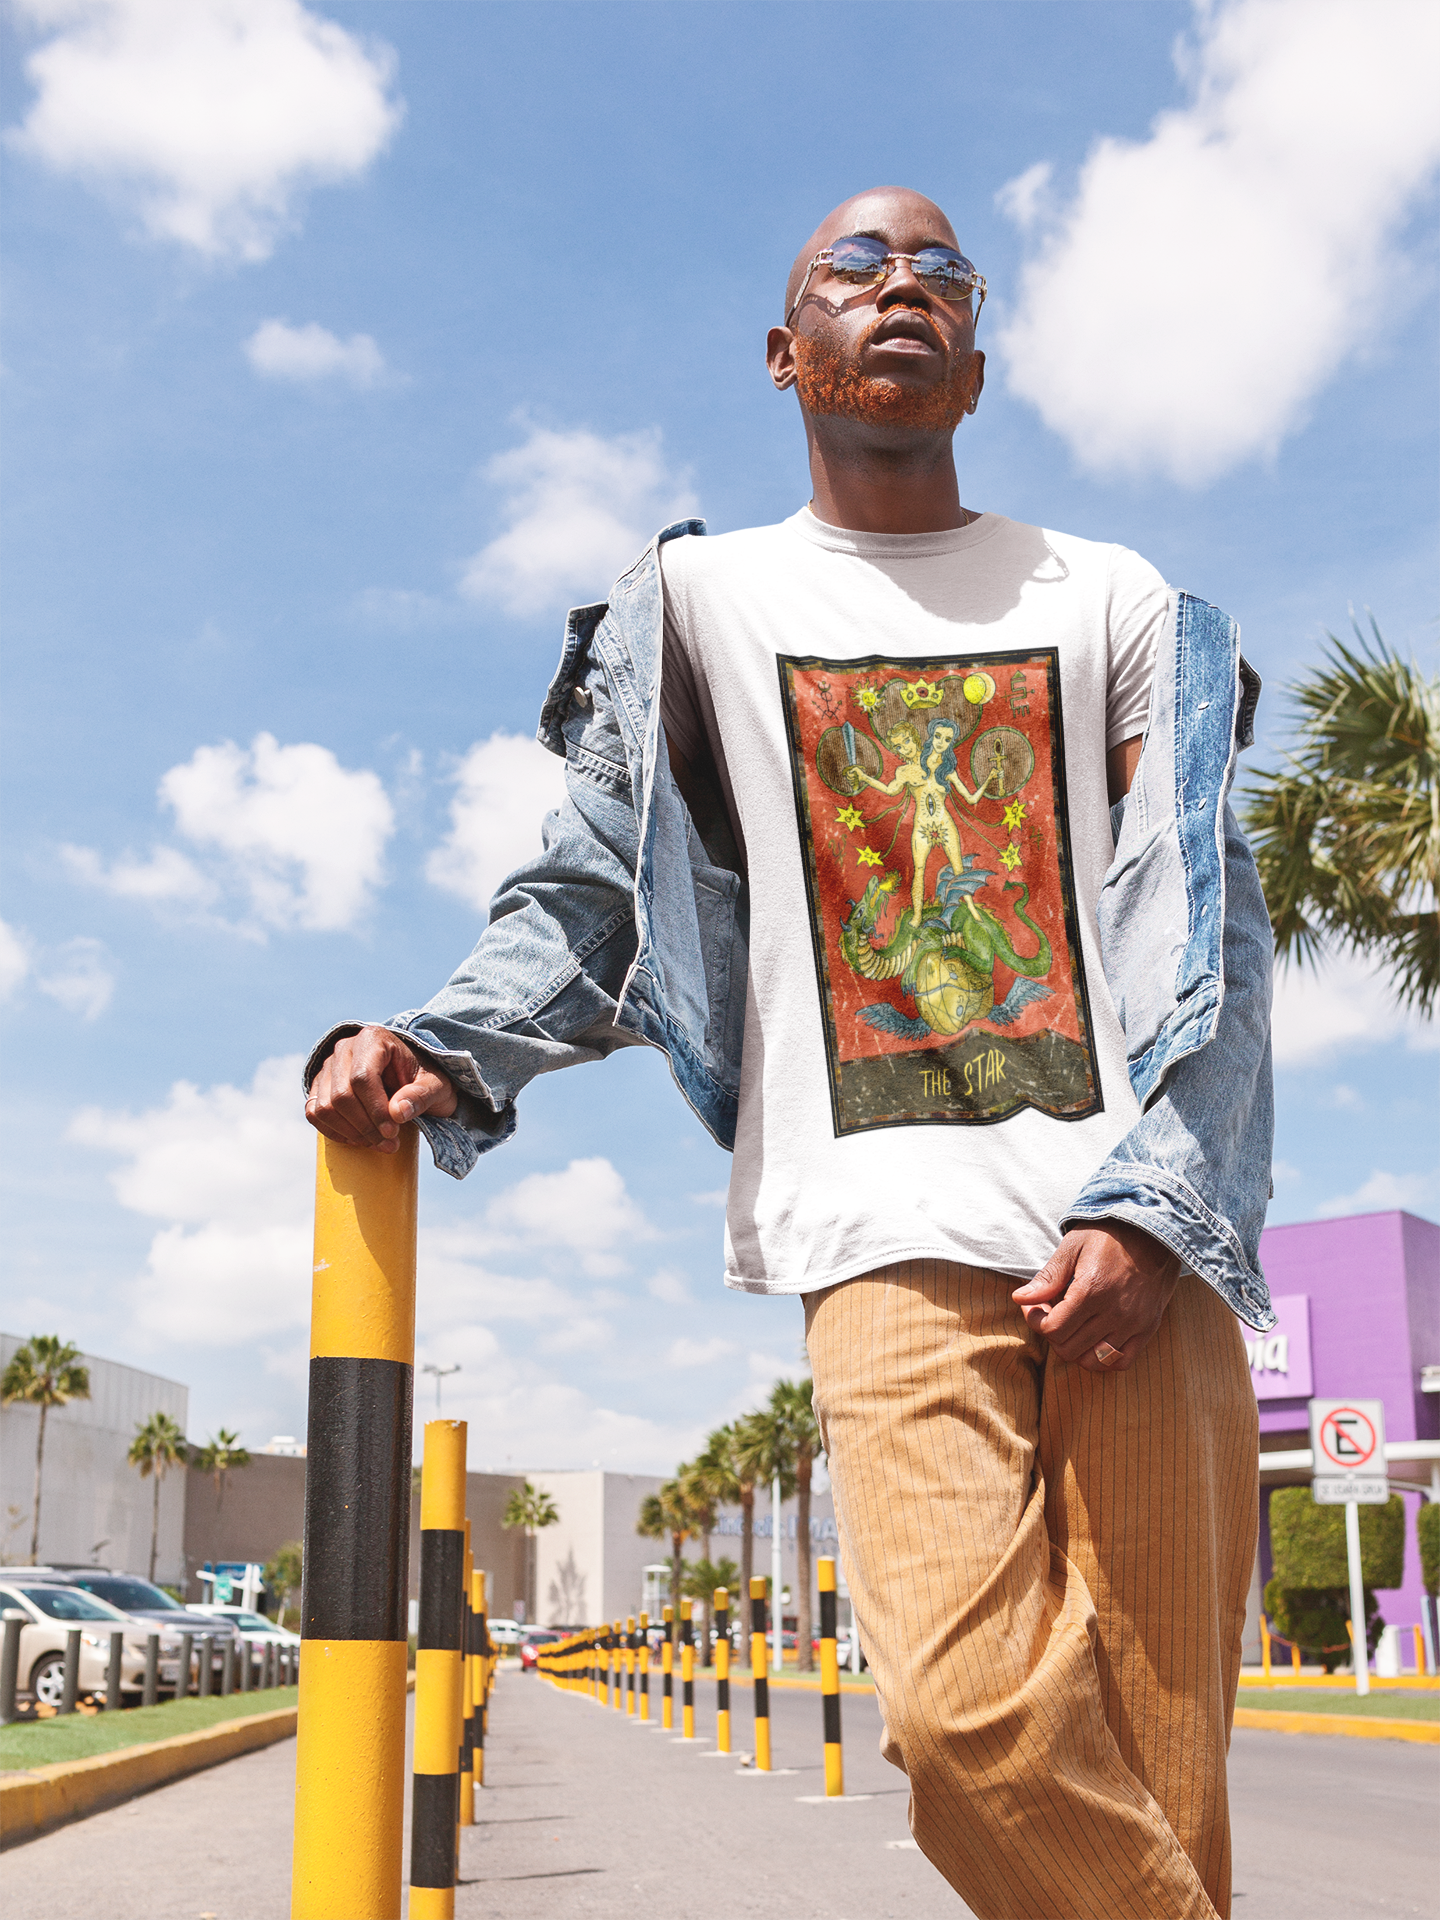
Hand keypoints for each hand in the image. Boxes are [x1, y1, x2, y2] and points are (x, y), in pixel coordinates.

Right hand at [305, 1026, 457, 1153]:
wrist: (411, 1078)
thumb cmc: (425, 1080)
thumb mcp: (437, 1086)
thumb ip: (422, 1096)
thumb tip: (397, 1113)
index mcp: (373, 1038)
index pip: (363, 1077)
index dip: (376, 1110)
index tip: (393, 1133)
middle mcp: (344, 1047)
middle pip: (342, 1095)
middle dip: (365, 1126)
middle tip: (389, 1143)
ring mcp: (328, 1066)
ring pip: (324, 1107)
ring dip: (350, 1133)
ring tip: (378, 1143)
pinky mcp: (320, 1085)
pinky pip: (314, 1113)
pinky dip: (333, 1132)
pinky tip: (359, 1139)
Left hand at [1011, 1222, 1180, 1372]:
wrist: (1153, 1231)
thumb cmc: (1108, 1235)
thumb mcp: (1072, 1246)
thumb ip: (1048, 1277)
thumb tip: (1020, 1299)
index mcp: (1092, 1290)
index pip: (1053, 1329)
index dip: (1034, 1320)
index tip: (1033, 1305)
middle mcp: (1115, 1312)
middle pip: (1069, 1348)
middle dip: (1051, 1334)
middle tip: (1049, 1313)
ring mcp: (1134, 1324)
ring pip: (1092, 1361)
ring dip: (1074, 1348)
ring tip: (1071, 1326)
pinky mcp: (1148, 1328)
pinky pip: (1121, 1361)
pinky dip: (1103, 1358)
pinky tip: (1093, 1338)